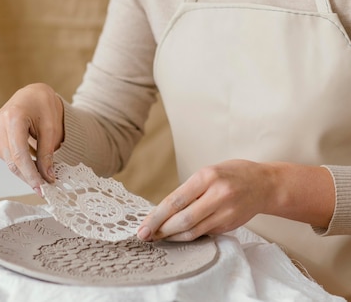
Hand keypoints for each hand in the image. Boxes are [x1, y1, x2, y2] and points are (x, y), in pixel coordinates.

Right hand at [0, 83, 63, 194]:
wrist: (32, 94)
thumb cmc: (43, 104)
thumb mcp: (50, 126)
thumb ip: (47, 152)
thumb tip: (47, 176)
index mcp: (13, 117)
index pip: (20, 153)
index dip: (30, 174)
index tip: (42, 188)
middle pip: (12, 160)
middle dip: (29, 176)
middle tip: (45, 188)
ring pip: (9, 161)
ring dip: (25, 171)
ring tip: (42, 174)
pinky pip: (6, 156)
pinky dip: (19, 163)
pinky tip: (32, 163)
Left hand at [137, 159, 274, 241]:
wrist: (264, 184)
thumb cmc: (232, 174)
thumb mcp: (208, 172)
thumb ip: (189, 190)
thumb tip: (163, 211)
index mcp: (207, 176)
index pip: (176, 200)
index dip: (157, 216)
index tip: (143, 226)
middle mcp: (217, 195)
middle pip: (183, 219)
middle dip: (161, 230)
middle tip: (145, 236)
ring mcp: (225, 212)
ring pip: (193, 231)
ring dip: (172, 236)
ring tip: (158, 237)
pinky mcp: (229, 225)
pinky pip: (203, 234)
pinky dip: (188, 236)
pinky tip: (177, 235)